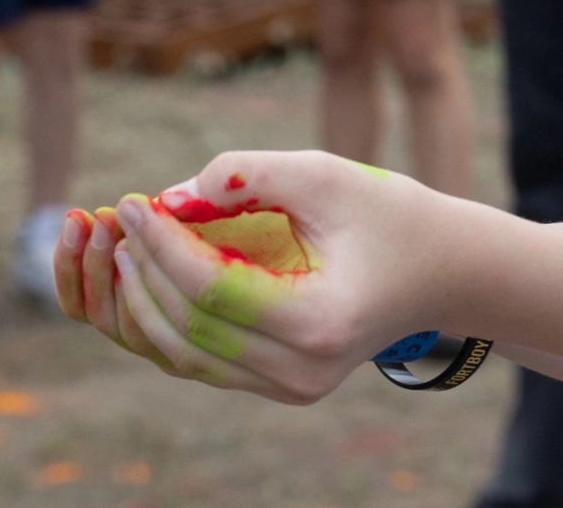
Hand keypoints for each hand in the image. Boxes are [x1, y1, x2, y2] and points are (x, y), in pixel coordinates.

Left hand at [56, 152, 452, 403]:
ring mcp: (291, 387)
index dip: (163, 244)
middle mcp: (302, 370)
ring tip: (125, 247)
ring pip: (187, 357)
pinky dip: (168, 322)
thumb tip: (170, 196)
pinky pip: (204, 362)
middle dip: (142, 272)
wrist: (443, 271)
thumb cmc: (389, 214)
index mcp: (318, 321)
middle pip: (190, 330)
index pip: (211, 289)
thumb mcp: (327, 175)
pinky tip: (151, 275)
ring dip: (143, 302)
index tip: (134, 200)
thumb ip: (249, 174)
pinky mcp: (281, 386)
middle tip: (118, 221)